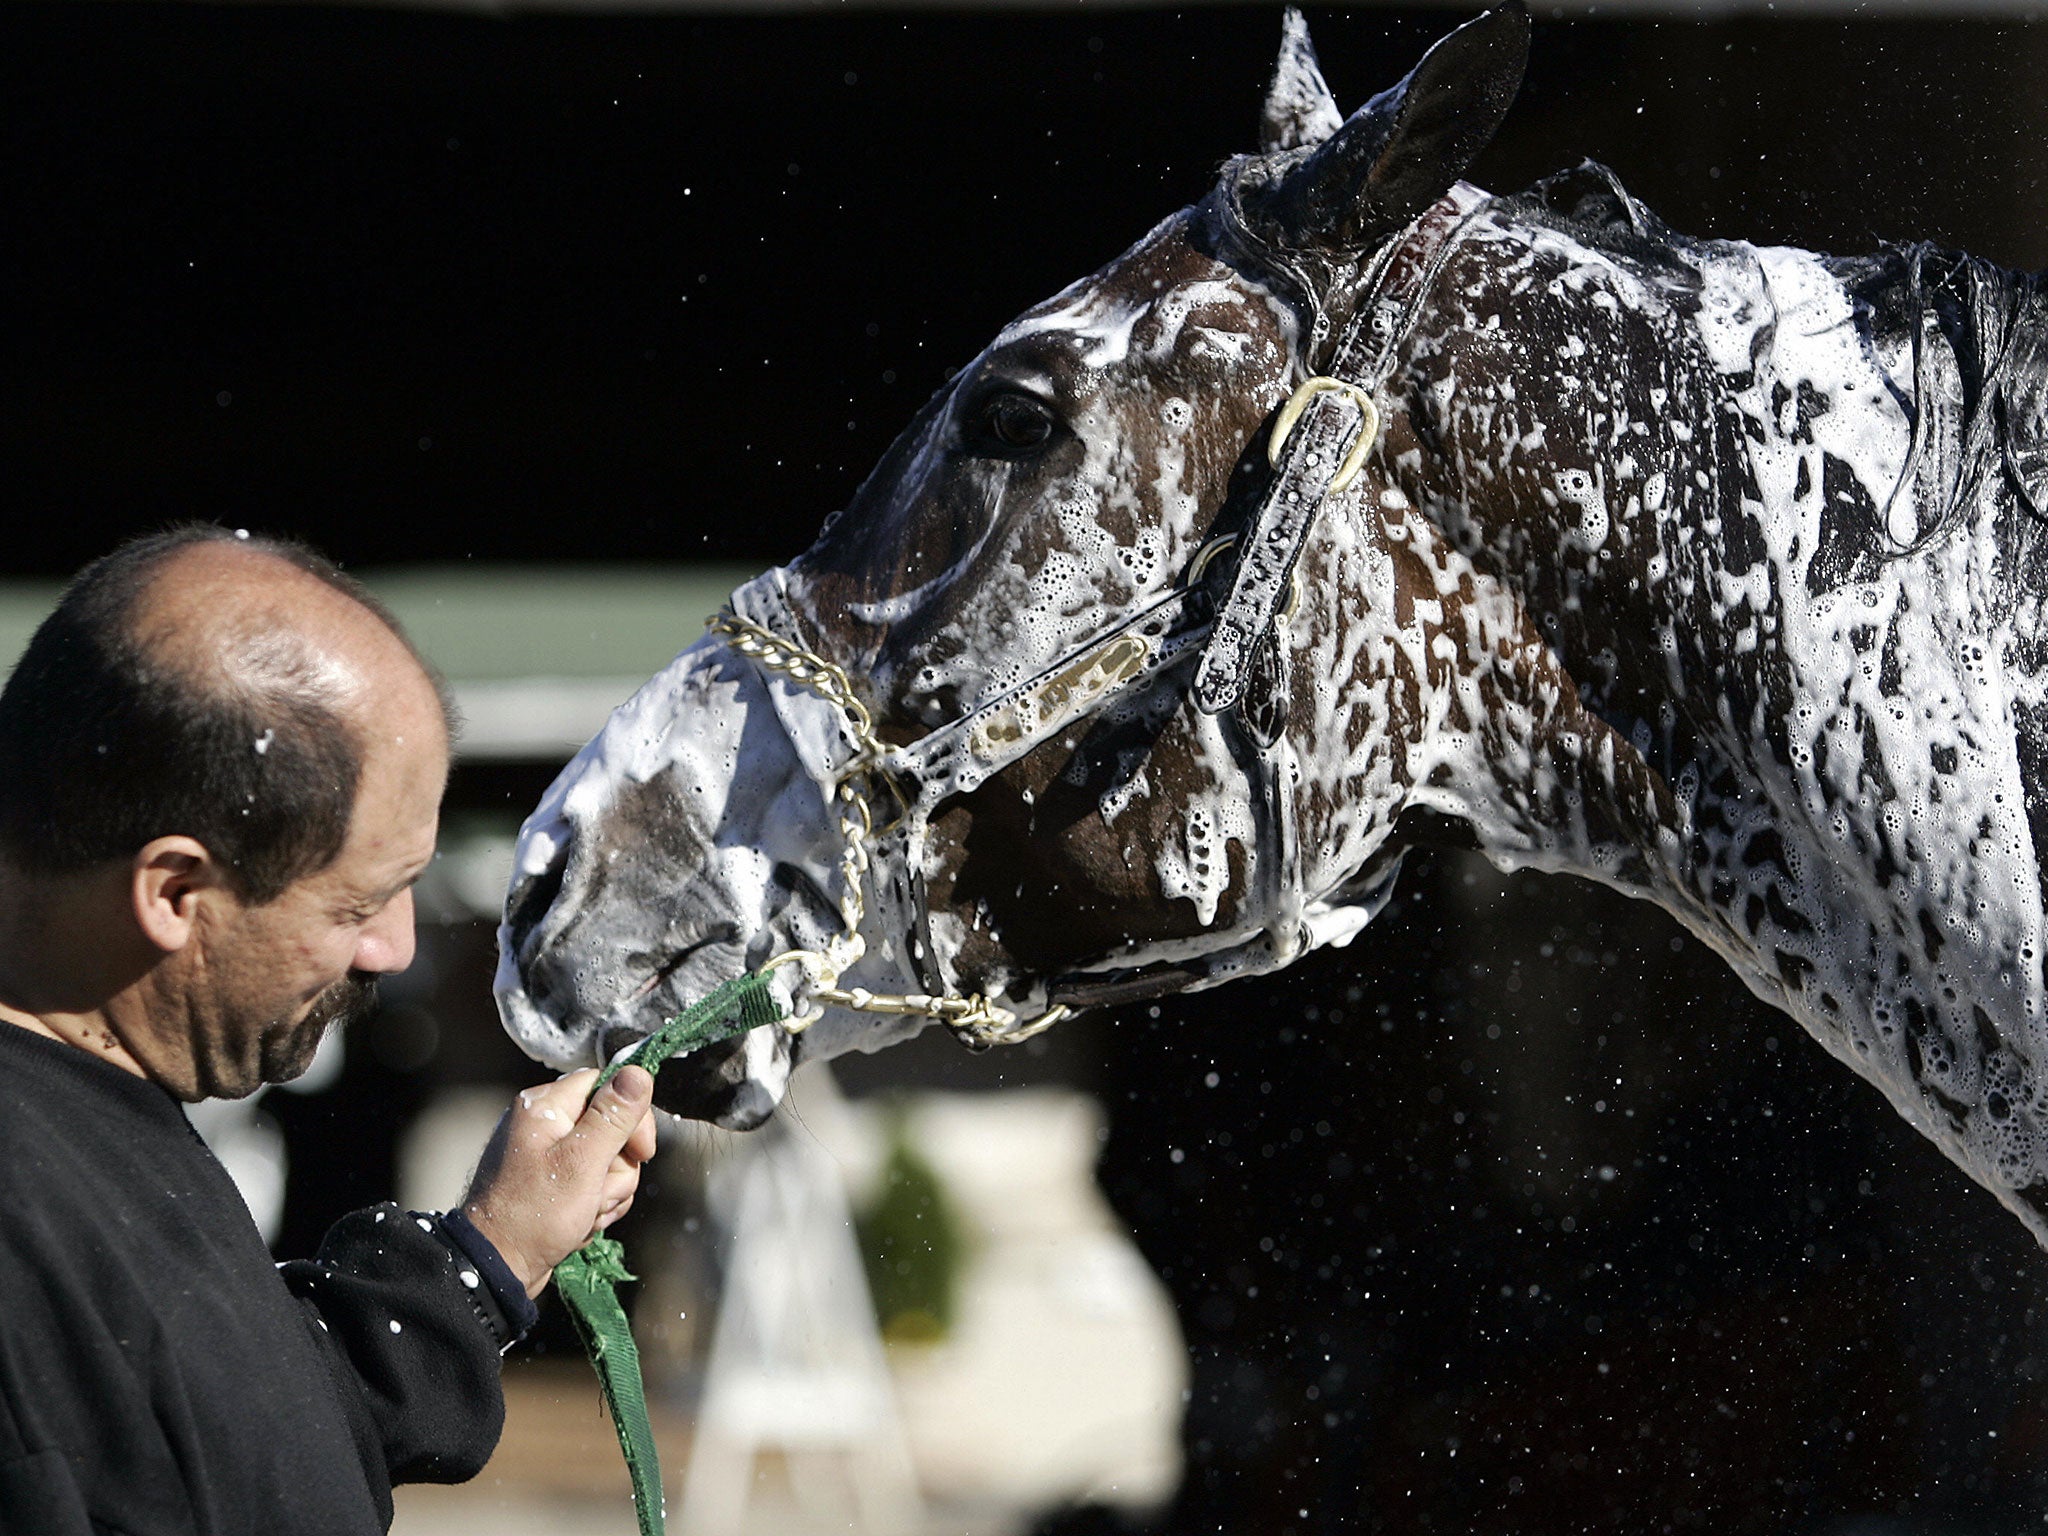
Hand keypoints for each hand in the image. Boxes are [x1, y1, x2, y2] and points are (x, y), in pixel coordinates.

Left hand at [460, 1066, 657, 1298]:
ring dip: (608, 1192)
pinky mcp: (553, 1184)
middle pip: (612, 1127)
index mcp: (545, 1106)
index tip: (641, 1152)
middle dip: (617, 1167)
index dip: (631, 1117)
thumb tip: (638, 1070)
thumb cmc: (533, 1214)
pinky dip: (595, 1206)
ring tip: (585, 1213)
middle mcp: (545, 1124)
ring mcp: (548, 1156)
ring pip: (608, 1161)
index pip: (607, 1086)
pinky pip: (594, 1184)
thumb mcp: (581, 1162)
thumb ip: (613, 1116)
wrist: (496, 1268)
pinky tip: (579, 1223)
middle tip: (598, 1193)